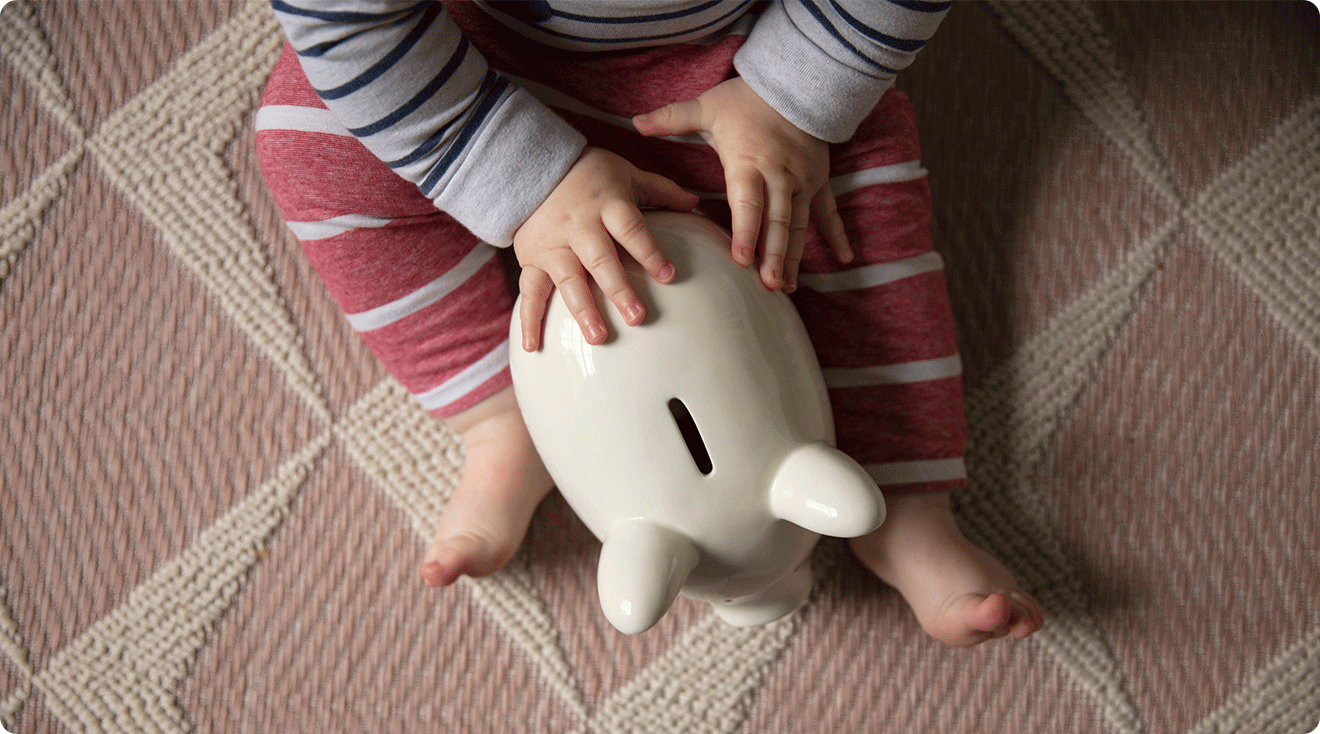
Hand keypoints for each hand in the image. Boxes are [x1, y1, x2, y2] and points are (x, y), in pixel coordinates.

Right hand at [514, 147, 698, 350]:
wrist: (530, 166)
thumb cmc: (587, 173)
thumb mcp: (625, 173)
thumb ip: (659, 191)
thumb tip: (695, 203)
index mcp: (607, 205)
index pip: (632, 230)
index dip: (649, 252)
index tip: (668, 275)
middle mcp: (580, 226)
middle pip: (601, 260)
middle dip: (619, 289)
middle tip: (637, 318)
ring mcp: (554, 245)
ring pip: (569, 280)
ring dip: (583, 310)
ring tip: (598, 337)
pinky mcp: (532, 259)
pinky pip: (529, 291)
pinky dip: (528, 319)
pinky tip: (532, 345)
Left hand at [633, 77, 851, 291]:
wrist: (796, 83)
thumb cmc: (747, 99)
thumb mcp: (708, 106)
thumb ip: (673, 117)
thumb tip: (635, 123)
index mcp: (750, 163)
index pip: (748, 204)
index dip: (745, 232)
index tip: (741, 260)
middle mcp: (780, 177)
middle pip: (777, 222)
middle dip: (773, 255)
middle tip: (769, 285)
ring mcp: (803, 182)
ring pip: (799, 225)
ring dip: (794, 256)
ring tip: (787, 286)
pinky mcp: (818, 182)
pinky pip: (828, 212)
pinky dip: (836, 235)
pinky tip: (843, 258)